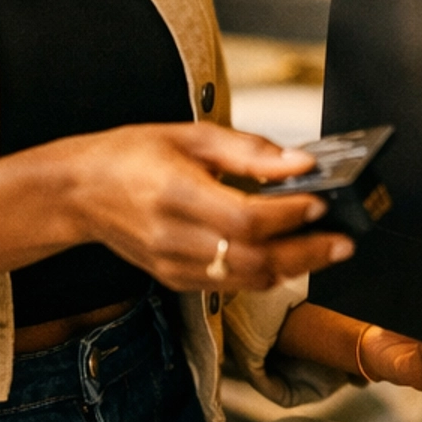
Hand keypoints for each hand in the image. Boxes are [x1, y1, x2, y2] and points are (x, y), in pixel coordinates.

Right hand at [66, 122, 353, 295]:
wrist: (78, 191)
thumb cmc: (131, 155)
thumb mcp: (191, 136)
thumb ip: (249, 151)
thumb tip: (300, 162)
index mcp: (175, 192)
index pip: (245, 218)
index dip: (289, 214)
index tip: (322, 202)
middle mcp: (173, 236)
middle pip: (252, 259)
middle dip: (306, 252)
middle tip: (343, 240)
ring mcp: (172, 264)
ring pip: (245, 280)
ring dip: (291, 268)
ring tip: (324, 249)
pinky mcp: (173, 279)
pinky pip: (228, 285)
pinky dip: (262, 273)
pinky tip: (284, 257)